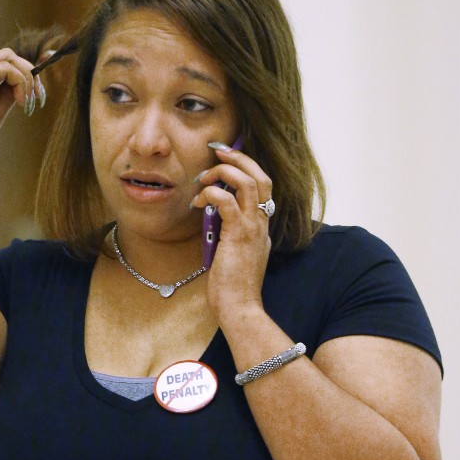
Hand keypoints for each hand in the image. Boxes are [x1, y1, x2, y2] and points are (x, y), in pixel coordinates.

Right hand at [0, 47, 46, 172]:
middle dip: (30, 72)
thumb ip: (4, 101)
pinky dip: (20, 82)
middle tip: (39, 97)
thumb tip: (21, 92)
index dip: (25, 75)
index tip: (38, 95)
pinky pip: (6, 68)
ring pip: (8, 58)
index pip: (3, 66)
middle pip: (7, 56)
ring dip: (27, 78)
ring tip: (31, 103)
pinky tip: (22, 102)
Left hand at [191, 143, 272, 320]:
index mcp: (261, 226)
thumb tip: (213, 216)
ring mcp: (253, 228)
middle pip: (261, 176)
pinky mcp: (239, 234)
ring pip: (248, 182)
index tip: (226, 159)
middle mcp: (262, 223)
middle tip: (218, 151)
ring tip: (204, 177)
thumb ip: (229, 233)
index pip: (261, 186)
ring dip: (224, 172)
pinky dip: (211, 193)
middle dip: (239, 158)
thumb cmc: (231, 287)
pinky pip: (227, 201)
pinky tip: (197, 202)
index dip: (245, 168)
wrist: (239, 308)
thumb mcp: (233, 253)